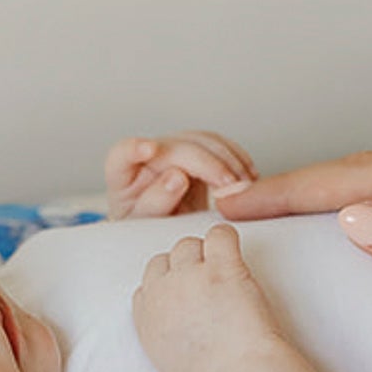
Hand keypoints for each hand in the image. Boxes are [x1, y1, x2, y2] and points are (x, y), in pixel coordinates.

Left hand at [105, 132, 257, 218]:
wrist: (161, 230)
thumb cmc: (147, 228)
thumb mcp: (146, 225)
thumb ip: (156, 202)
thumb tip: (177, 177)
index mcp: (123, 172)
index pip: (123, 153)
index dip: (135, 148)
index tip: (149, 150)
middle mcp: (148, 154)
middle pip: (178, 146)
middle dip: (208, 163)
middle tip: (229, 185)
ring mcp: (174, 150)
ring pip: (203, 140)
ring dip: (228, 160)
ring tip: (242, 185)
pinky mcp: (196, 153)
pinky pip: (219, 146)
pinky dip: (236, 159)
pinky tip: (247, 175)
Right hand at [132, 223, 282, 371]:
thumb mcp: (168, 360)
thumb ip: (163, 332)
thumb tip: (175, 319)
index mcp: (146, 317)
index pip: (146, 285)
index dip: (168, 286)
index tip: (186, 297)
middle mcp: (162, 292)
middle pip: (165, 260)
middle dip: (184, 268)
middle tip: (209, 285)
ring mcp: (190, 276)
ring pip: (189, 244)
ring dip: (206, 254)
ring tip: (225, 273)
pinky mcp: (221, 267)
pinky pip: (219, 234)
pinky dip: (227, 239)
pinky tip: (235, 254)